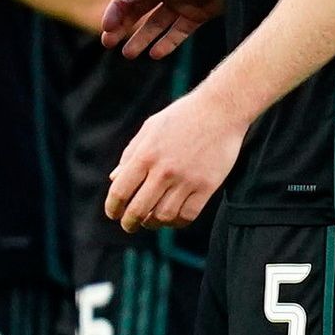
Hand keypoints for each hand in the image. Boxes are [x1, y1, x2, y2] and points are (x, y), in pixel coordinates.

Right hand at [102, 0, 223, 58]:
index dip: (116, 10)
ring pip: (156, 25)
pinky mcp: (197, 16)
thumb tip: (121, 0)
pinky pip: (178, 33)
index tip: (107, 28)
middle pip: (139, 10)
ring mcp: (181, 3)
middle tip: (108, 44)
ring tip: (128, 54)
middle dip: (122, 27)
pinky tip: (155, 54)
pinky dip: (167, 44)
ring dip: (142, 39)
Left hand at [108, 85, 244, 229]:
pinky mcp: (207, 186)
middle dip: (129, 223)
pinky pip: (188, 215)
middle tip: (129, 225)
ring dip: (153, 223)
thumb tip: (114, 180)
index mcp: (145, 155)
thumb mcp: (150, 129)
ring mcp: (187, 180)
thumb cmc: (182, 117)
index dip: (113, 208)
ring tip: (151, 220)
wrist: (221, 109)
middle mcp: (164, 170)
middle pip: (139, 210)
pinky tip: (173, 217)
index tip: (114, 214)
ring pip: (163, 217)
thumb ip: (131, 155)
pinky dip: (177, 222)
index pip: (120, 192)